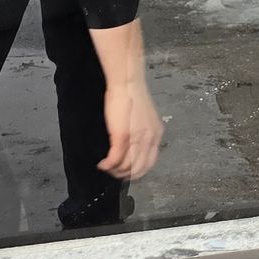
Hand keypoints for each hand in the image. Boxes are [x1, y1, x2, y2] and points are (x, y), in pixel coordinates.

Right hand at [88, 19, 162, 180]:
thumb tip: (134, 143)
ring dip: (114, 172)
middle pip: (138, 168)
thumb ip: (142, 131)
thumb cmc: (132, 95)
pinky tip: (102, 164)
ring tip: (106, 168)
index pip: (150, 162)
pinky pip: (115, 160)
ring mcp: (136, 139)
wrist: (127, 83)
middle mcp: (149, 139)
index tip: (126, 172)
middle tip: (114, 173)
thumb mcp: (144, 117)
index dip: (137, 171)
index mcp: (156, 134)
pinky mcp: (122, 137)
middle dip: (125, 175)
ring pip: (126, 167)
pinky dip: (107, 165)